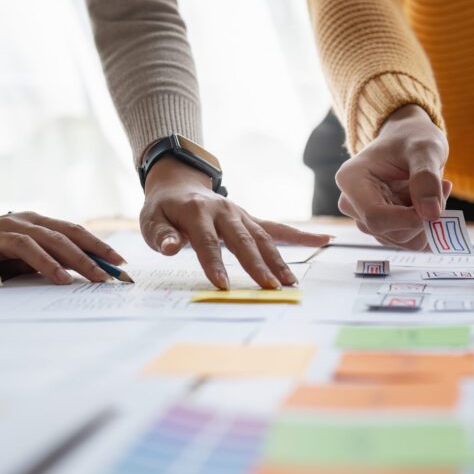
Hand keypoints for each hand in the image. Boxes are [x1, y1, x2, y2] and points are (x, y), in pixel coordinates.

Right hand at [0, 181, 122, 286]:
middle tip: (101, 277)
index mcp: (37, 222)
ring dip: (45, 262)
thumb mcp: (31, 249)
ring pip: (23, 245)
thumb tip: (93, 272)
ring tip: (63, 280)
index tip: (120, 262)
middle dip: (81, 258)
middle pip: (54, 238)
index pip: (73, 231)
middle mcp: (17, 224)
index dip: (98, 245)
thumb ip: (57, 256)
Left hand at [140, 157, 330, 288]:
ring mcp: (241, 214)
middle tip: (269, 288)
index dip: (214, 263)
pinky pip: (277, 228)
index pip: (207, 241)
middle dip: (257, 265)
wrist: (178, 185)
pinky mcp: (251, 219)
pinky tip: (322, 242)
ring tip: (289, 283)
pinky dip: (300, 236)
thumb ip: (161, 235)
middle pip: (243, 240)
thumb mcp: (151, 220)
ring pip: (263, 237)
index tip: (222, 286)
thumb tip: (171, 248)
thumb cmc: (164, 209)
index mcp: (198, 211)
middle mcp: (225, 210)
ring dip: (278, 260)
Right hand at [335, 104, 451, 249]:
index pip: (376, 217)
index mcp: (351, 180)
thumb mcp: (425, 149)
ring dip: (428, 221)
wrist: (408, 140)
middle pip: (391, 233)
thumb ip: (426, 177)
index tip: (435, 205)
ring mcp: (366, 219)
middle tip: (442, 187)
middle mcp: (352, 204)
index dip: (410, 219)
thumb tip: (431, 214)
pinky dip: (428, 226)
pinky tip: (430, 202)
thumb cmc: (412, 139)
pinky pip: (410, 241)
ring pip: (404, 241)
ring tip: (435, 190)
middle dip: (424, 217)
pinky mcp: (382, 229)